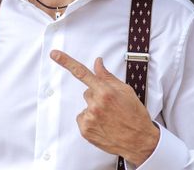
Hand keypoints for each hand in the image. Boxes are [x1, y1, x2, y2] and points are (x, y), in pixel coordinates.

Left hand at [50, 51, 159, 165]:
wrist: (138, 140)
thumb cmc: (134, 114)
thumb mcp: (126, 91)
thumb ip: (108, 76)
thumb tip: (98, 62)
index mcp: (106, 91)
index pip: (83, 73)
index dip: (67, 62)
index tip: (55, 54)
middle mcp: (95, 104)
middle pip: (88, 92)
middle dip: (97, 96)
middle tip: (112, 106)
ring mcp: (89, 118)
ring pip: (86, 105)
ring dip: (95, 109)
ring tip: (110, 117)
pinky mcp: (85, 130)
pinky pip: (83, 118)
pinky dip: (91, 120)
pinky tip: (103, 125)